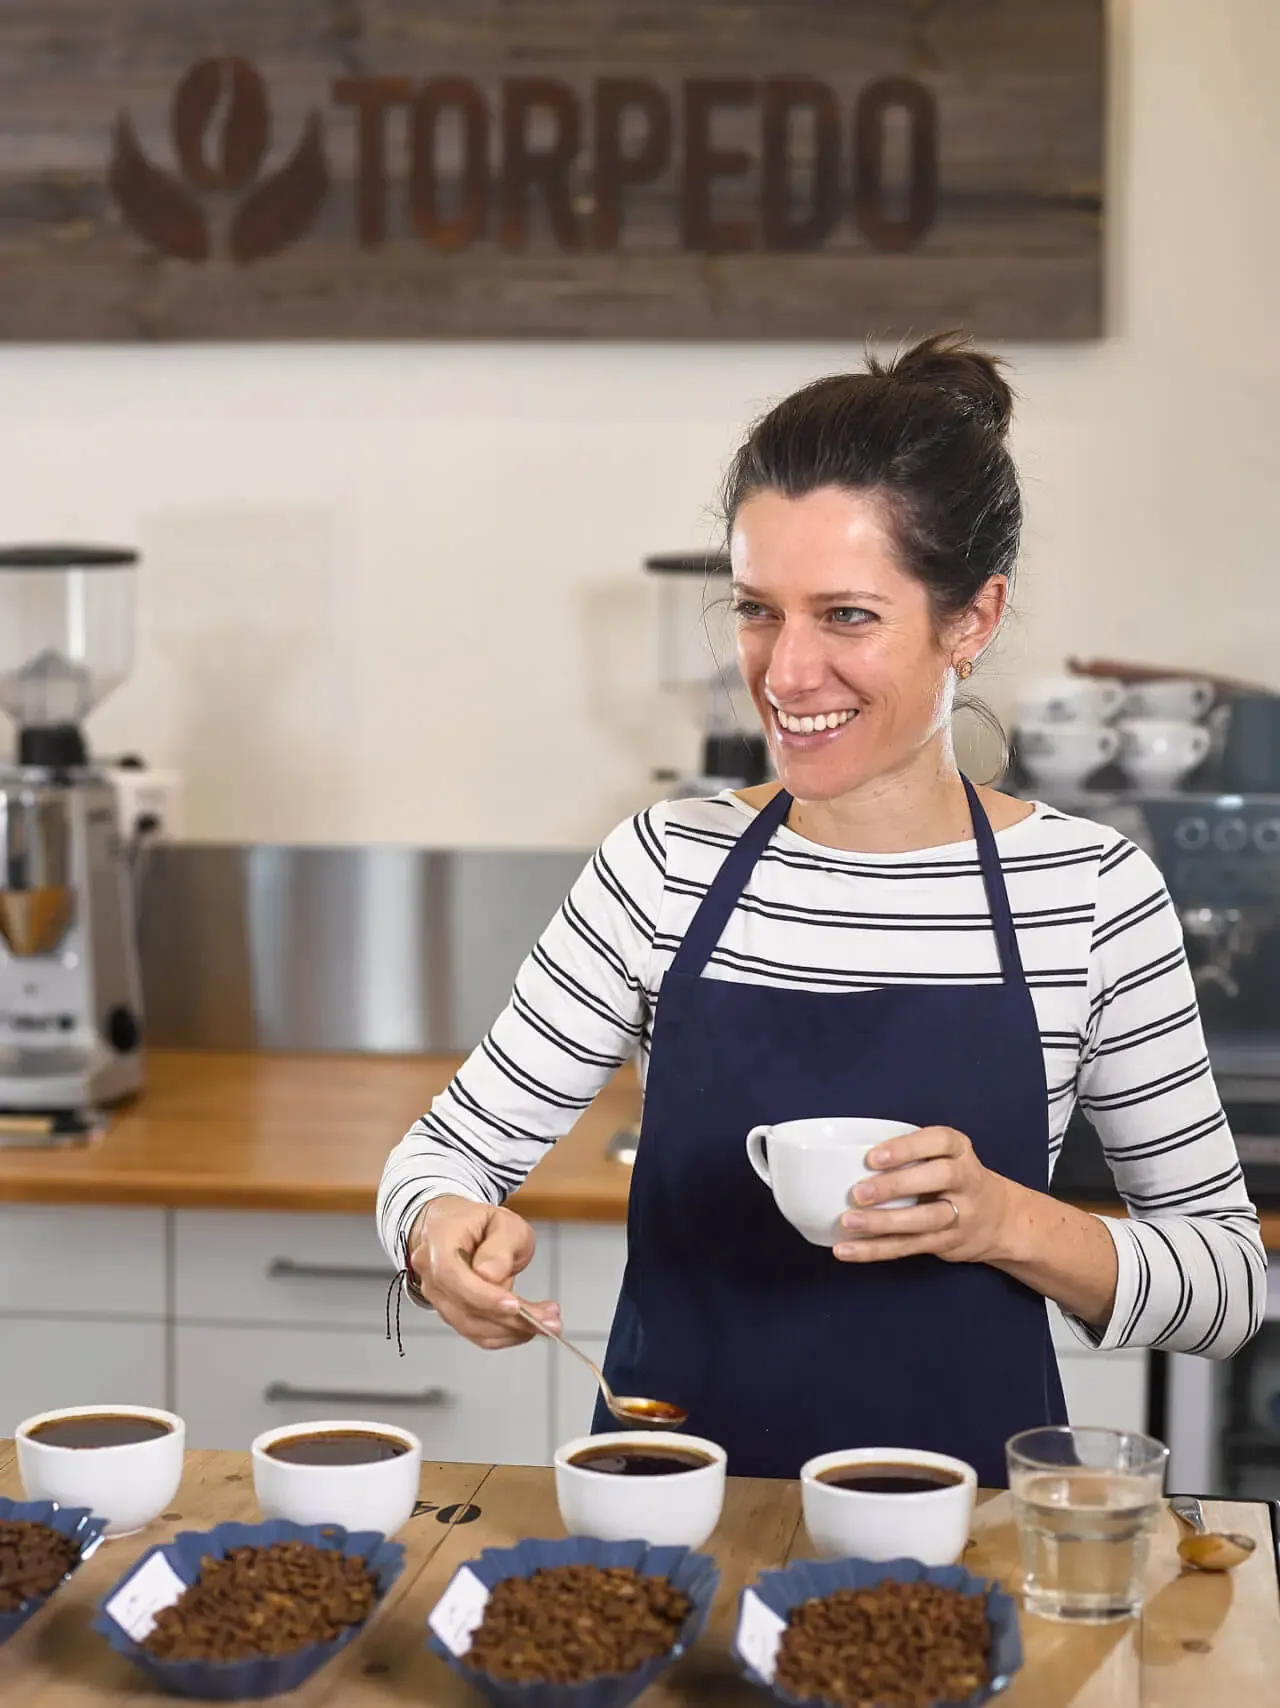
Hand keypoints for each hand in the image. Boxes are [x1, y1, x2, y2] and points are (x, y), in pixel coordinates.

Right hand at [407, 1195, 560, 1348]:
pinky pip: (476, 1333)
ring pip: (471, 1325)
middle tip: (549, 1318)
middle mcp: (430, 1270)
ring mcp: (436, 1295)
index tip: (514, 1305)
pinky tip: (530, 1326)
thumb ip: (500, 1245)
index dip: (481, 1295)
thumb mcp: (504, 1222)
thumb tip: (490, 1274)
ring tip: (548, 1321)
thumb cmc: (482, 1224)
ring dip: (512, 1330)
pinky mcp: (450, 1313)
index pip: (451, 1274)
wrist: (459, 1229)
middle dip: (509, 1318)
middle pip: (464, 1306)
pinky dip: (505, 1334)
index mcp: (439, 1238)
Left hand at [833, 1126, 1019, 1265]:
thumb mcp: (943, 1156)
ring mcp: (961, 1215)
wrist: (1000, 1219)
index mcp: (959, 1151)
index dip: (906, 1148)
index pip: (939, 1141)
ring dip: (884, 1222)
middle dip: (896, 1185)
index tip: (873, 1157)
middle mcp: (966, 1180)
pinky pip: (910, 1247)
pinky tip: (848, 1249)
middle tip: (858, 1192)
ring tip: (849, 1221)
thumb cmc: (953, 1179)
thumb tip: (847, 1159)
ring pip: (925, 1220)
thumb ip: (910, 1155)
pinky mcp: (948, 1243)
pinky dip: (876, 1250)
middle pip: (939, 1179)